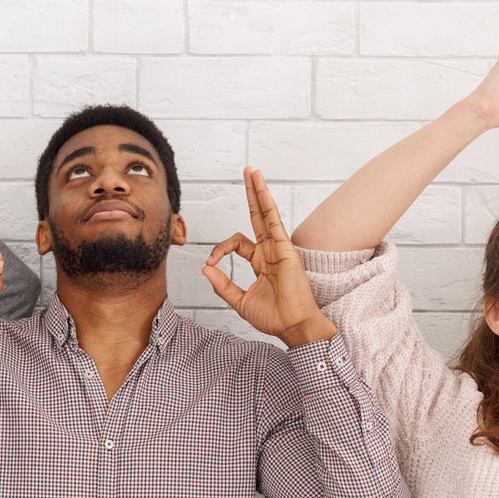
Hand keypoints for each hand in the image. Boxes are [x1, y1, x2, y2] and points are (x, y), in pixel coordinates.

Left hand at [203, 168, 333, 348]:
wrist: (293, 327)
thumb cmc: (274, 317)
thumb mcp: (240, 301)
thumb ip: (223, 285)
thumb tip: (205, 268)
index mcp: (260, 262)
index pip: (237, 243)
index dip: (220, 249)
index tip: (211, 262)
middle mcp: (270, 251)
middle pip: (257, 215)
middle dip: (250, 194)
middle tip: (246, 171)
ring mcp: (278, 248)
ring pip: (265, 213)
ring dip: (258, 191)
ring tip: (252, 171)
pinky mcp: (285, 248)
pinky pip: (274, 221)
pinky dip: (267, 204)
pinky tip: (261, 188)